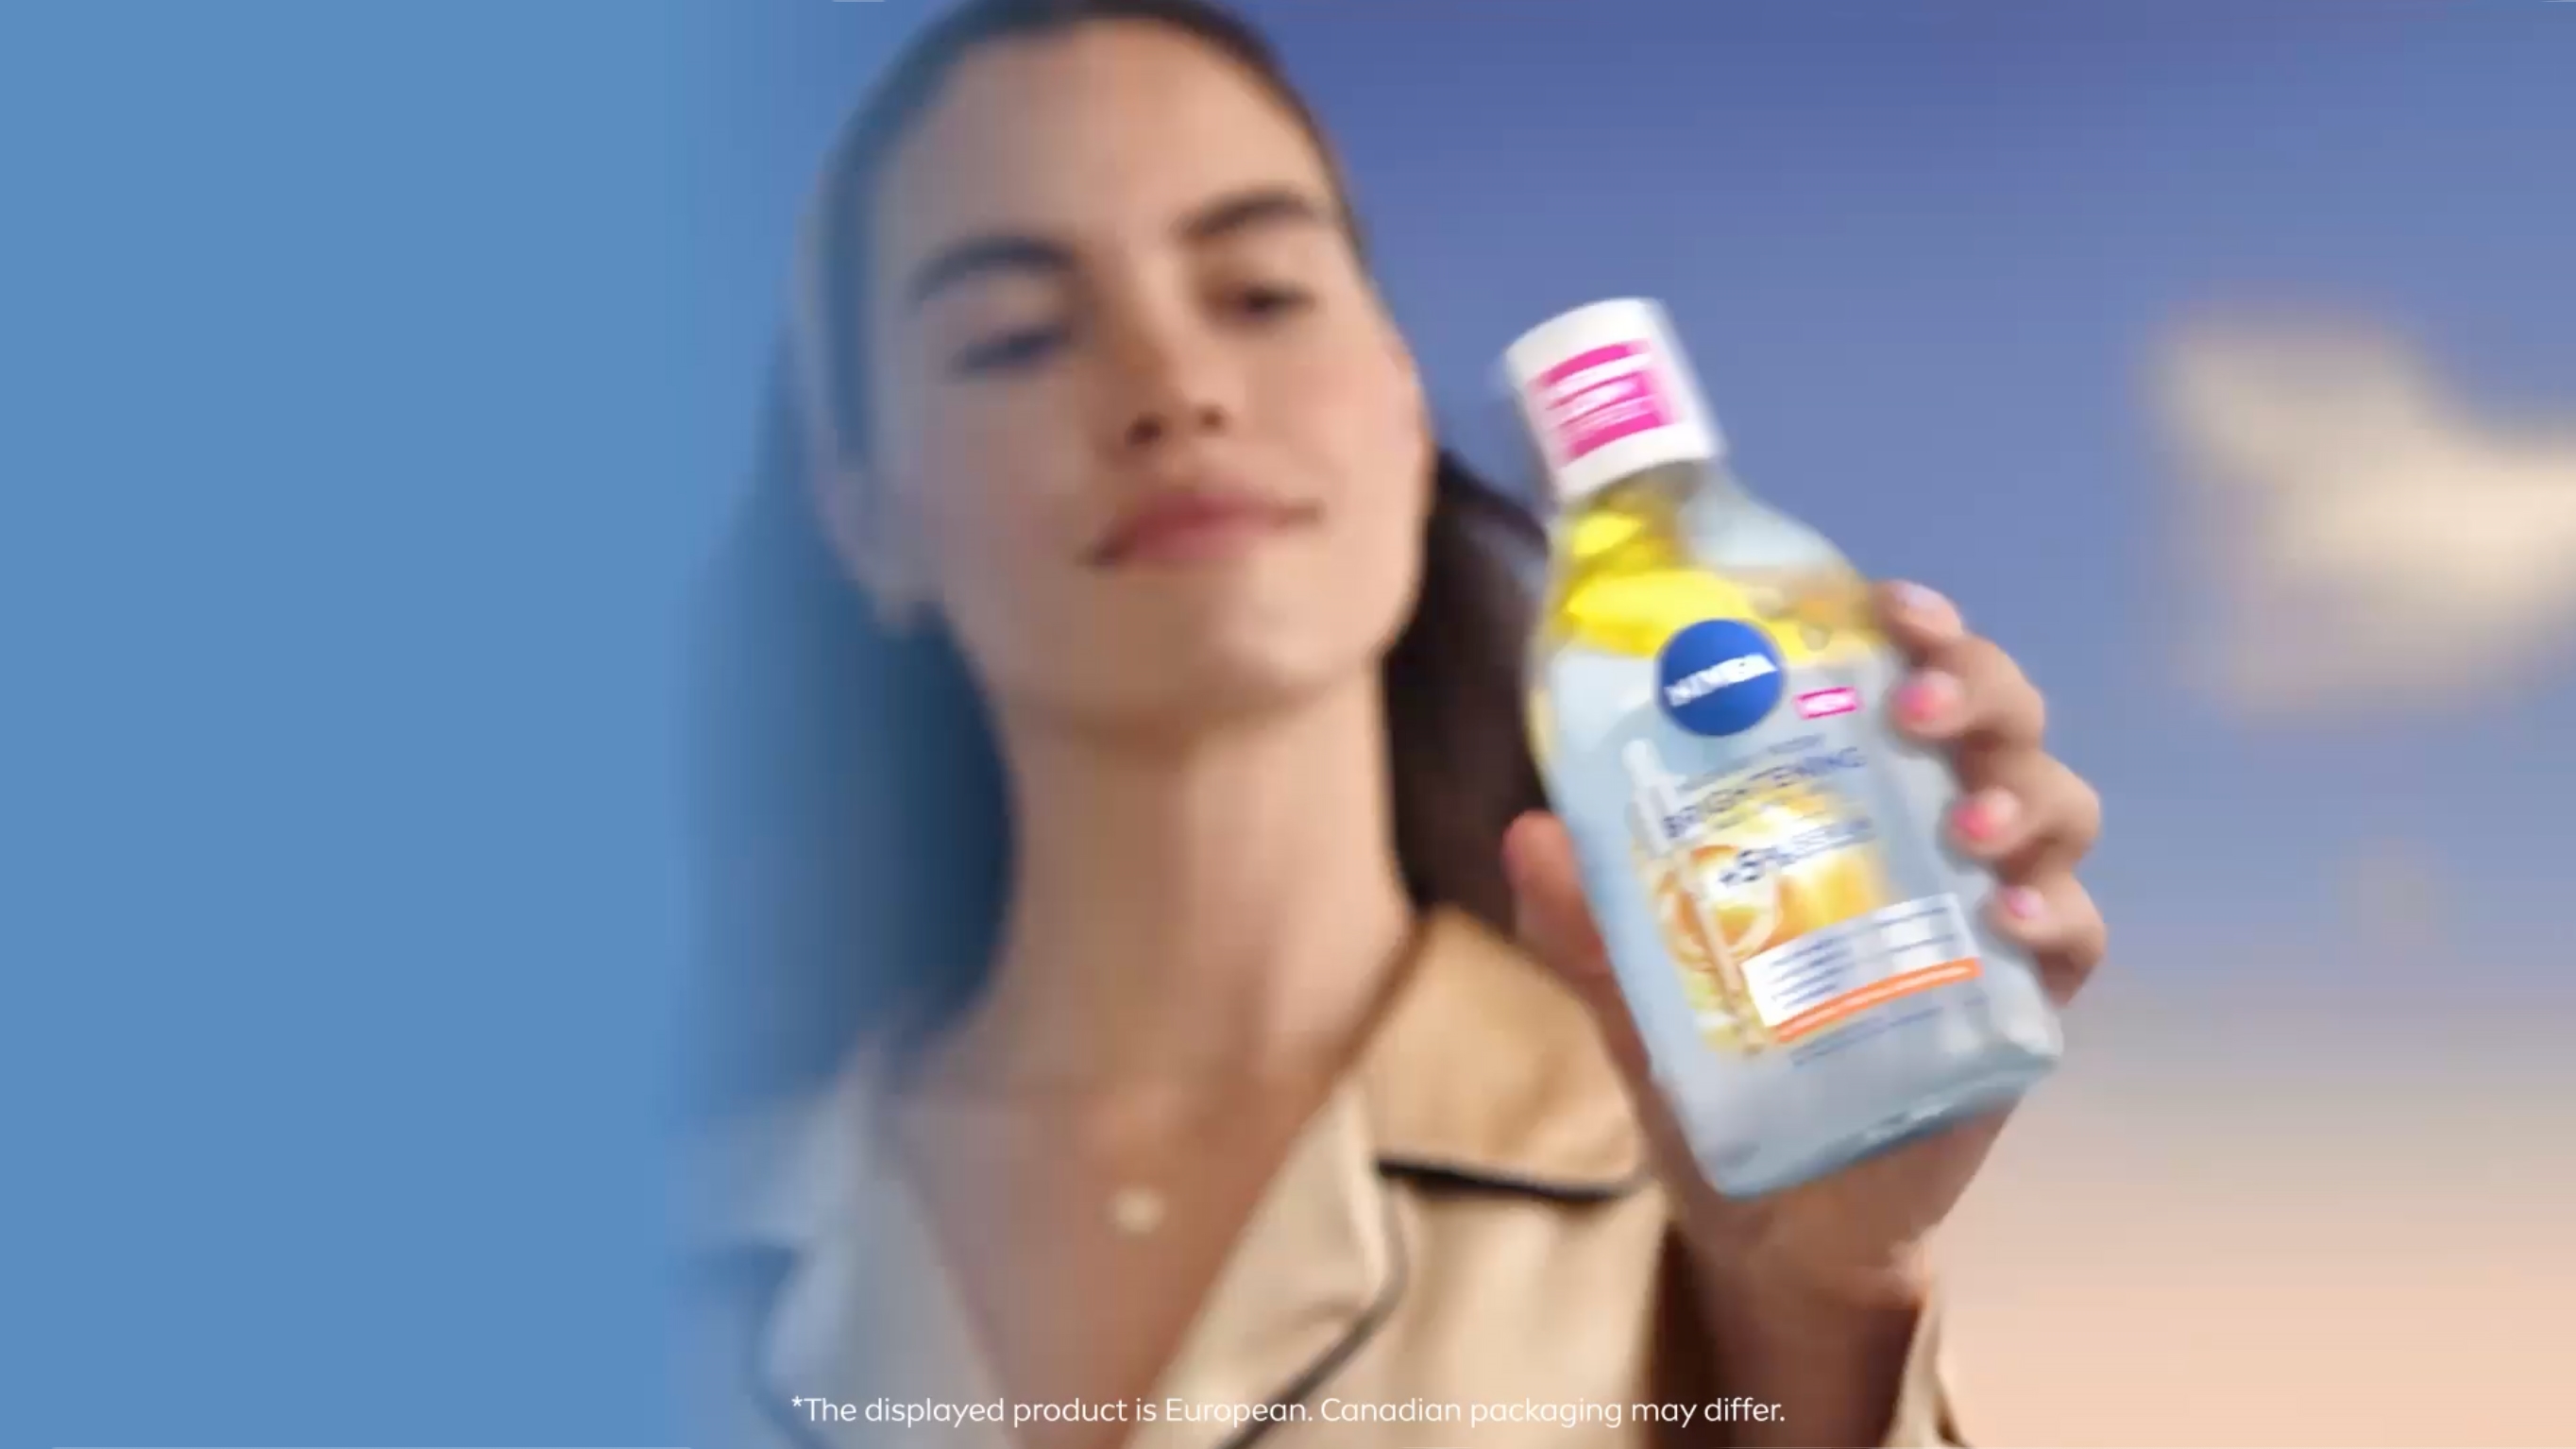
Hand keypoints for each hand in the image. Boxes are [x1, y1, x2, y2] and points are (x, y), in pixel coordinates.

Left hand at [1504, 581, 2105, 1425]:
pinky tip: (2014, 917)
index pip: (1903, 672)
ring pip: (2057, 806)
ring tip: (1966, 820)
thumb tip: (1529, 833)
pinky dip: (2057, 914)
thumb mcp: (1628, 978)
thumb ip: (1582, 911)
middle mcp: (1934, 825)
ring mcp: (1989, 910)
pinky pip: (2075, 936)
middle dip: (1975, 686)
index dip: (1915, 626)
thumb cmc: (1709, 1054)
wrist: (1766, 1205)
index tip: (1887, 605)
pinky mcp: (2023, 1002)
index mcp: (1851, 789)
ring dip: (2023, 793)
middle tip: (1913, 706)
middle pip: (2000, 716)